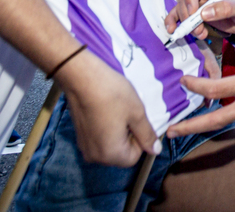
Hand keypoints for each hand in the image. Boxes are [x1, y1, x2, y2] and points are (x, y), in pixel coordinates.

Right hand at [55, 49, 160, 165]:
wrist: (82, 78)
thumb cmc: (112, 94)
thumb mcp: (137, 113)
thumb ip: (147, 135)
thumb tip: (155, 151)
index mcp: (110, 154)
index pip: (134, 157)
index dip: (140, 138)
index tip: (136, 119)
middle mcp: (95, 156)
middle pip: (121, 154)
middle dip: (128, 136)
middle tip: (128, 114)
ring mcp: (84, 146)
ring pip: (110, 146)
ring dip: (118, 132)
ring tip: (118, 111)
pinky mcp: (79, 136)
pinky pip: (99, 139)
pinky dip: (106, 129)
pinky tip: (107, 111)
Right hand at [163, 0, 234, 38]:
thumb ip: (226, 8)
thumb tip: (204, 13)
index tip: (193, 12)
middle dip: (187, 12)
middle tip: (195, 27)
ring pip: (183, 6)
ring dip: (186, 21)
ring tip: (198, 33)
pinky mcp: (200, 11)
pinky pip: (183, 14)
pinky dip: (177, 22)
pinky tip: (173, 30)